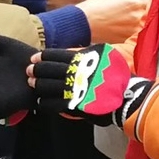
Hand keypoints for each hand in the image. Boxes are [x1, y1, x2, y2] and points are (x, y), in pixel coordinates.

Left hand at [30, 45, 154, 126]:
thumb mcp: (103, 59)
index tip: (35, 58)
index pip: (58, 55)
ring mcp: (76, 90)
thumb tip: (71, 52)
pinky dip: (45, 103)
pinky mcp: (76, 105)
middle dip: (37, 70)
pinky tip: (41, 103)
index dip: (44, 56)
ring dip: (39, 85)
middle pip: (50, 70)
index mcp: (83, 60)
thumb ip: (85, 56)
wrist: (129, 97)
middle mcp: (77, 73)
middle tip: (28, 71)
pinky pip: (55, 104)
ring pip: (50, 87)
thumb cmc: (118, 77)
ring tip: (32, 84)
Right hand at [76, 0, 149, 43]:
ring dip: (133, 18)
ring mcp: (133, 30)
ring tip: (118, 15)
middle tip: (124, 5)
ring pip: (139, 22)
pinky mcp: (126, 39)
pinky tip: (115, 24)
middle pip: (145, 10)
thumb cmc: (95, 6)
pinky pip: (131, 31)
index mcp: (135, 3)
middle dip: (139, 7)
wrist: (82, 24)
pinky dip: (126, 27)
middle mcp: (137, 17)